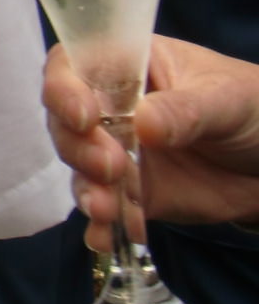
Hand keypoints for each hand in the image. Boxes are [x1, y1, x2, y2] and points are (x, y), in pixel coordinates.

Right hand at [45, 37, 258, 250]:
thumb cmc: (255, 109)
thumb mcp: (228, 100)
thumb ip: (186, 110)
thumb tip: (142, 122)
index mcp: (130, 66)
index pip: (73, 66)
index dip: (65, 88)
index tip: (84, 117)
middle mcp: (112, 107)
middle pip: (66, 120)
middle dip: (78, 146)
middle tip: (111, 167)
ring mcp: (118, 151)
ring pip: (78, 165)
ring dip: (86, 187)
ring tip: (107, 209)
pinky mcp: (130, 192)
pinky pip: (105, 206)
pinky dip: (101, 224)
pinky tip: (107, 237)